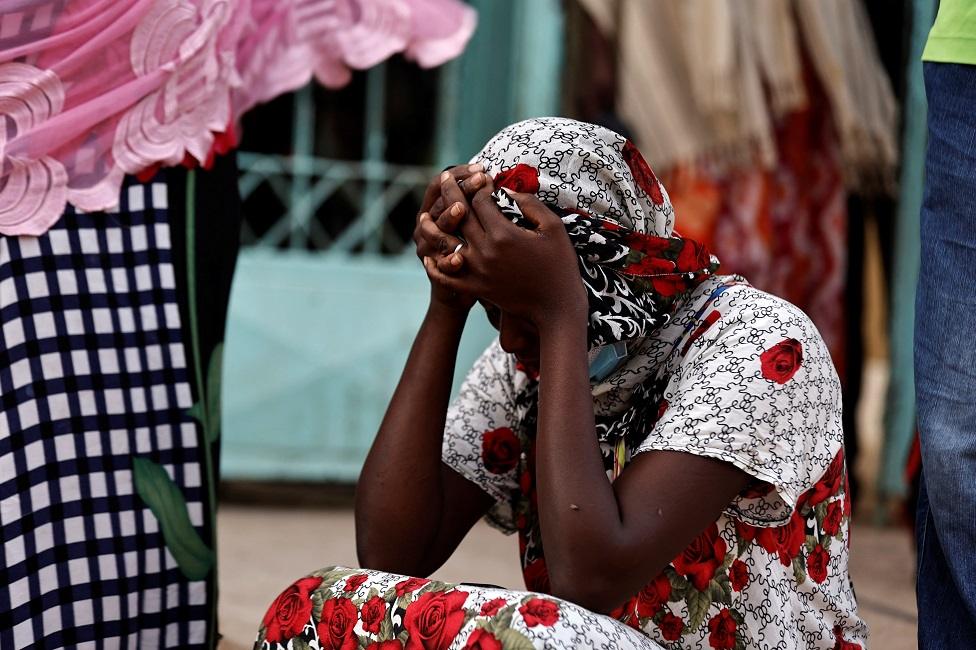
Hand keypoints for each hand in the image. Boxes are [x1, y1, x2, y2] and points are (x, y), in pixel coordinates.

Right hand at [414, 166, 486, 313]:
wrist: (459, 288)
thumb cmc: (473, 249)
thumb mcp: (475, 223)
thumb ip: (482, 205)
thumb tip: (503, 185)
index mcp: (436, 209)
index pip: (440, 184)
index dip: (459, 174)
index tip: (482, 169)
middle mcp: (426, 225)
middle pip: (439, 202)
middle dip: (460, 189)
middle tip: (481, 179)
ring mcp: (428, 248)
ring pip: (432, 230)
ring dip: (447, 218)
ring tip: (461, 209)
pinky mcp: (435, 270)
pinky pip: (438, 265)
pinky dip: (448, 262)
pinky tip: (459, 259)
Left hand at [425, 177, 586, 327]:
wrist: (556, 307)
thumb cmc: (559, 265)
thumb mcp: (553, 228)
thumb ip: (530, 204)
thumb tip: (509, 190)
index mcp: (503, 234)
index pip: (480, 202)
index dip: (479, 185)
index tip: (480, 176)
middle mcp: (485, 251)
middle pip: (460, 216)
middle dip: (451, 193)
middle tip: (445, 177)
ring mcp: (477, 271)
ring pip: (446, 244)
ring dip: (432, 228)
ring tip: (423, 216)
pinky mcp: (476, 288)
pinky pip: (448, 277)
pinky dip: (436, 268)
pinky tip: (429, 257)